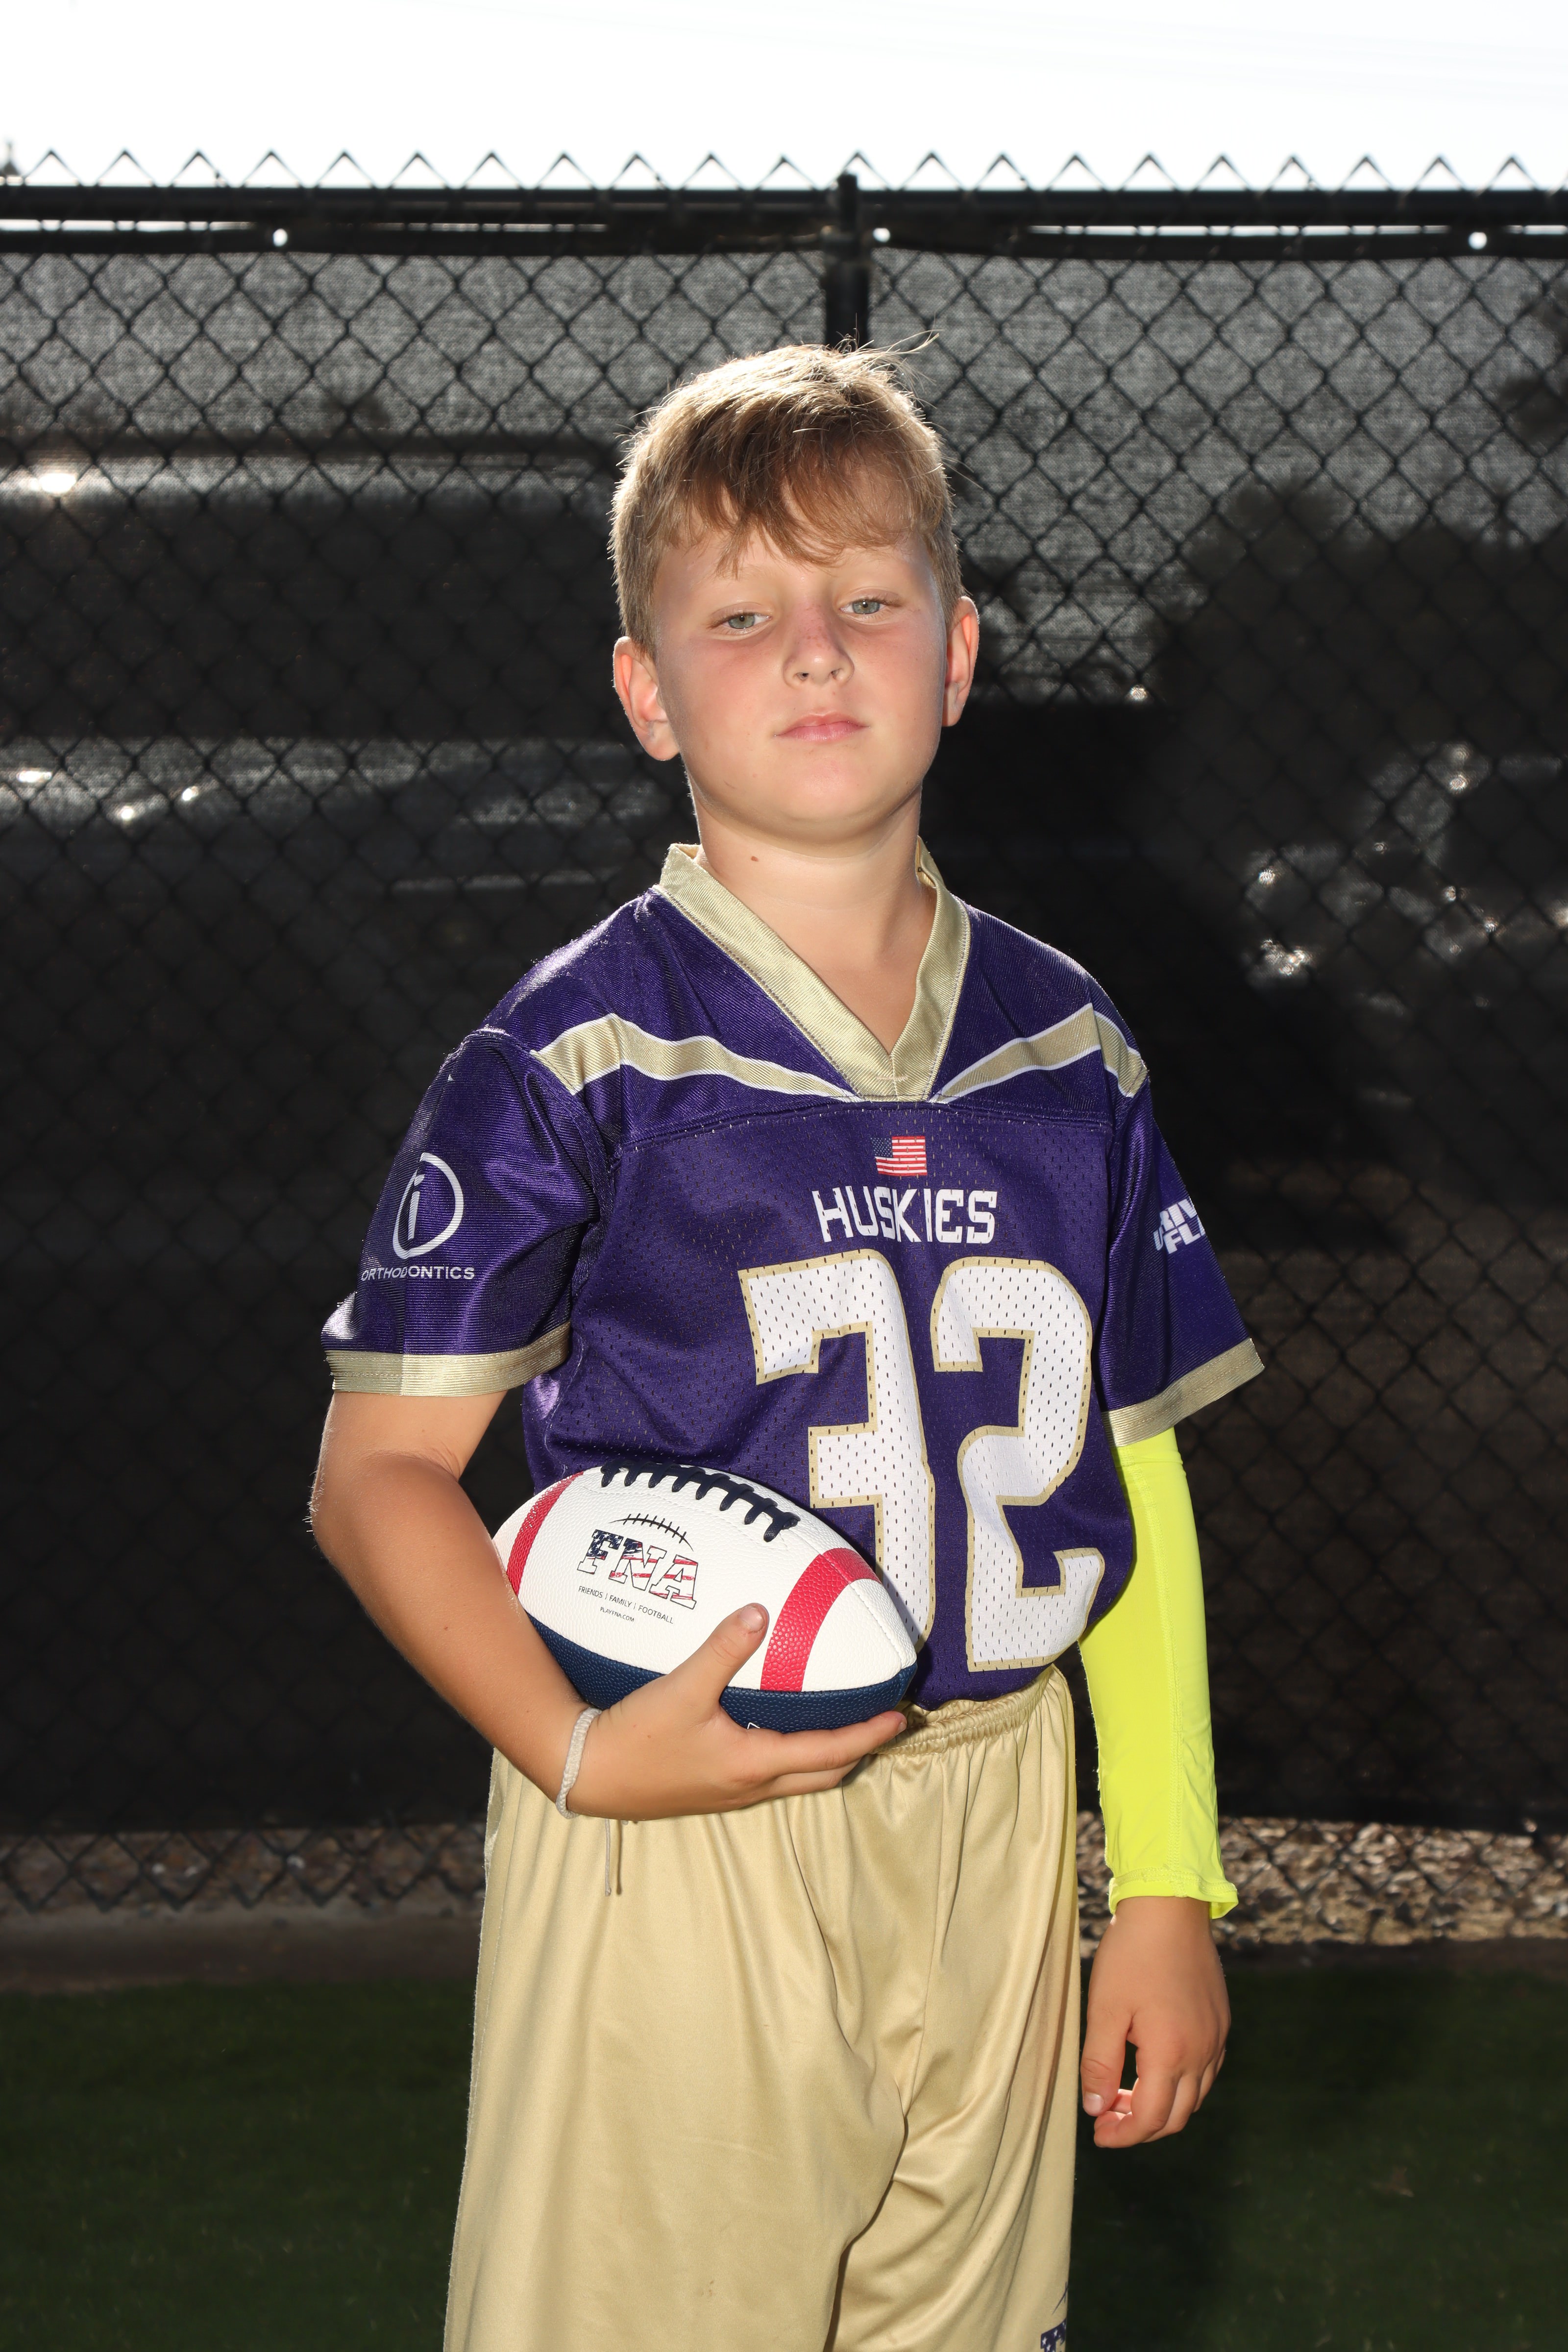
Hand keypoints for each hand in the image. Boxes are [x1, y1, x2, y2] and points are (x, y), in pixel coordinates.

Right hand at [565, 1603, 905, 1819]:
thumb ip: (723, 1649)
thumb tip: (761, 1612)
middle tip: (883, 1726)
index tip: (898, 1718)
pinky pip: (770, 1776)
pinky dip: (794, 1758)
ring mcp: (731, 1793)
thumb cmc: (636, 1736)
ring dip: (827, 1758)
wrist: (587, 1773)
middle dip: (858, 1752)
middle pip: (822, 1775)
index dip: (867, 1735)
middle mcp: (750, 1785)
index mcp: (752, 1763)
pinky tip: (783, 1732)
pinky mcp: (713, 1789)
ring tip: (845, 1727)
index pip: (829, 1752)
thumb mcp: (682, 1688)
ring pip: (797, 1779)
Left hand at [1081, 1894, 1229, 2147]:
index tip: (1098, 2134)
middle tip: (1107, 2120)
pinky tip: (1155, 2070)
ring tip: (1125, 2097)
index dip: (1122, 2134)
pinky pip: (1207, 2072)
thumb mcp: (1105, 2008)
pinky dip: (1182, 2085)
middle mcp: (1202, 2052)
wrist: (1171, 1906)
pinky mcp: (1220, 2021)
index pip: (1150, 2118)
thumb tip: (1094, 2108)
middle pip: (1176, 2116)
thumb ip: (1098, 2063)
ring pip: (1195, 2097)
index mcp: (1171, 2053)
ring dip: (1162, 2108)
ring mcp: (1216, 2037)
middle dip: (1141, 2128)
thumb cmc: (1132, 1953)